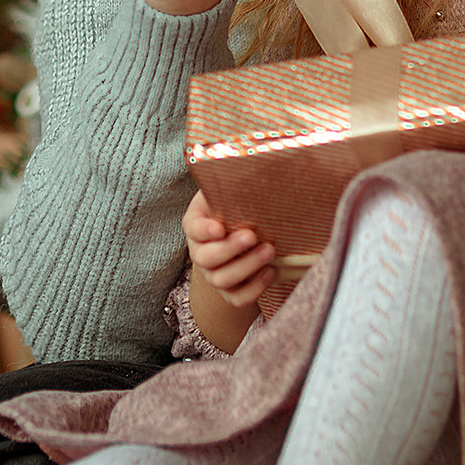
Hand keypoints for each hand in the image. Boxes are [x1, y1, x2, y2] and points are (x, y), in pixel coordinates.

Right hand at [183, 189, 276, 308]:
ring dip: (247, 267)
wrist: (240, 233)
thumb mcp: (230, 192)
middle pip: (206, 258)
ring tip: (269, 252)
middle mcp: (199, 252)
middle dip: (230, 249)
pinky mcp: (229, 291)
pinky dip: (254, 289)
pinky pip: (237, 299)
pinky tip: (271, 272)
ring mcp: (212, 274)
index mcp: (196, 224)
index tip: (219, 227)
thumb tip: (256, 165)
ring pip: (221, 280)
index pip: (193, 228)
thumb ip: (235, 185)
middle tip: (253, 236)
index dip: (204, 231)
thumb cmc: (236, 207)